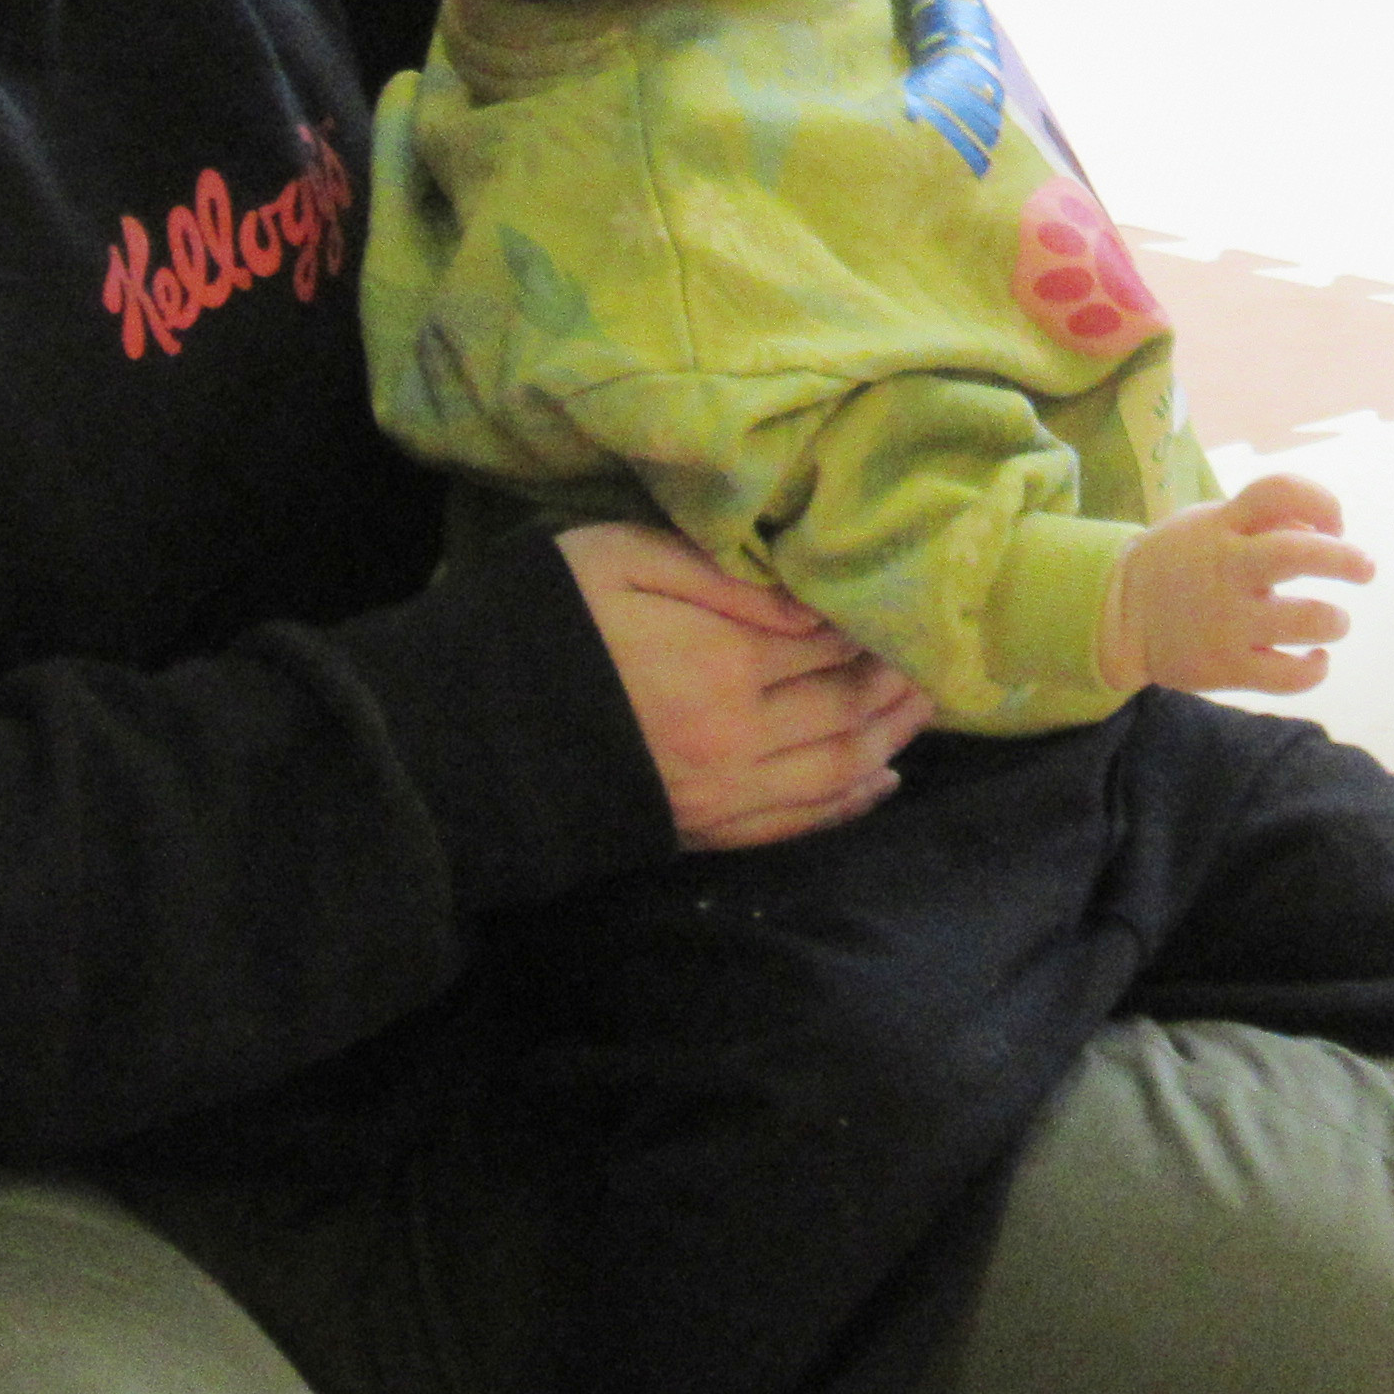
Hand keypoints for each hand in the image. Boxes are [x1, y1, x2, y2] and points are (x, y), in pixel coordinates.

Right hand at [557, 521, 928, 849]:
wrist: (461, 735)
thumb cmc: (542, 623)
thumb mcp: (623, 561)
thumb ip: (723, 579)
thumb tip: (810, 605)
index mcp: (722, 662)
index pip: (830, 645)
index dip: (870, 625)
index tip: (901, 604)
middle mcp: (737, 739)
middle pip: (846, 709)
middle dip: (895, 682)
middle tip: (932, 655)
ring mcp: (721, 795)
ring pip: (836, 771)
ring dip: (889, 740)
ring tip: (921, 709)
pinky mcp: (699, 832)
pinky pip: (796, 824)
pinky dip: (847, 804)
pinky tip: (877, 781)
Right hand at [1100, 476, 1379, 697]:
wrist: (1121, 612)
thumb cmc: (1185, 560)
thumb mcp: (1214, 522)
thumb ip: (1266, 521)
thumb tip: (1323, 531)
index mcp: (1224, 525)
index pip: (1278, 492)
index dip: (1321, 501)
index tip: (1335, 523)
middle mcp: (1227, 567)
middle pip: (1296, 553)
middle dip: (1343, 559)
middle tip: (1366, 568)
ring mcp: (1226, 620)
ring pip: (1301, 620)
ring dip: (1333, 620)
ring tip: (1335, 621)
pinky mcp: (1226, 667)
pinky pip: (1285, 676)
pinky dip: (1313, 669)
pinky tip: (1315, 659)